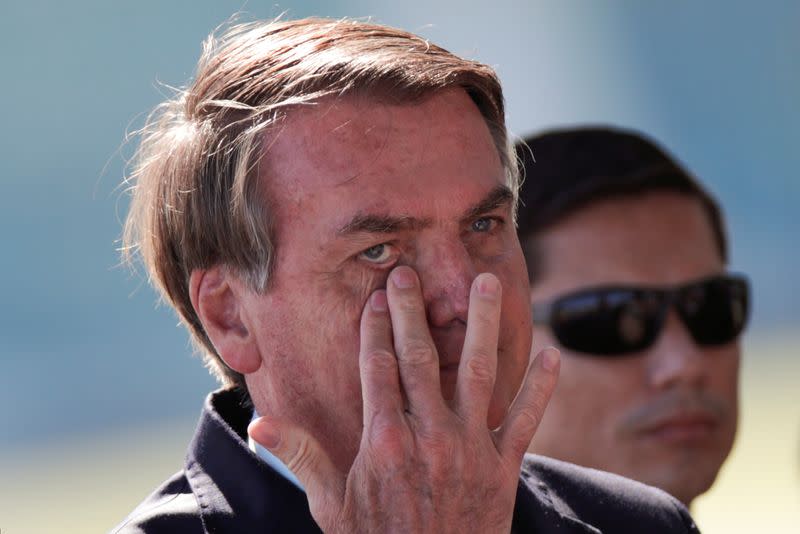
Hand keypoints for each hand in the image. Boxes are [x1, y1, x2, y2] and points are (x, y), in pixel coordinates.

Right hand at [249, 266, 559, 532]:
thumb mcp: (331, 505)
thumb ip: (302, 457)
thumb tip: (259, 424)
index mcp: (385, 441)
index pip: (379, 367)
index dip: (377, 327)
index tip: (378, 296)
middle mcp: (429, 435)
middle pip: (420, 357)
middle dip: (413, 311)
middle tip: (411, 274)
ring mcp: (469, 449)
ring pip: (478, 372)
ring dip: (482, 324)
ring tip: (484, 282)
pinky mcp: (502, 468)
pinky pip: (525, 420)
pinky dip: (540, 387)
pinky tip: (553, 353)